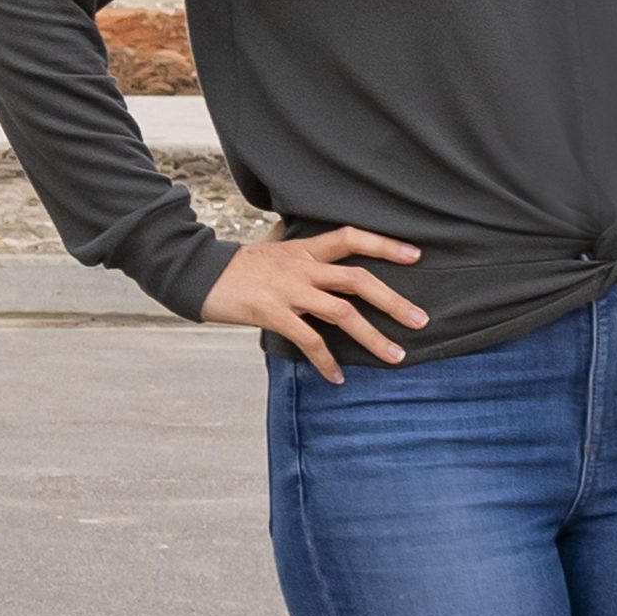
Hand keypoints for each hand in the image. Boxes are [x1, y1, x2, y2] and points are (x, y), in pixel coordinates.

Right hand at [199, 223, 432, 377]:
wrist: (196, 272)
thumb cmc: (234, 266)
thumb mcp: (270, 249)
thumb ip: (294, 252)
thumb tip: (311, 252)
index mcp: (303, 250)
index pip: (351, 238)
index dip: (385, 245)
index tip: (415, 255)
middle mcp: (302, 267)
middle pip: (358, 279)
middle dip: (394, 301)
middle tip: (420, 320)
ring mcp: (288, 290)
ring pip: (343, 312)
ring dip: (373, 336)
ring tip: (395, 356)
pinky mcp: (273, 313)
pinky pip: (309, 340)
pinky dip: (326, 361)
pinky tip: (336, 377)